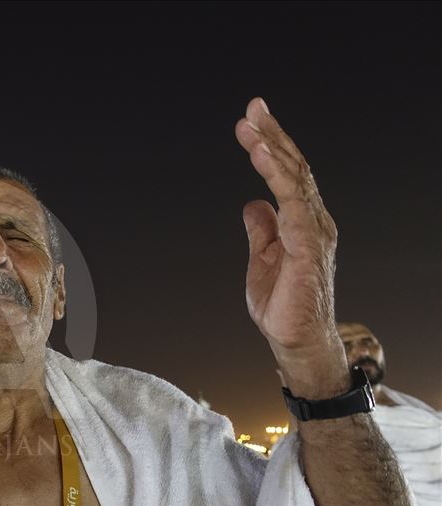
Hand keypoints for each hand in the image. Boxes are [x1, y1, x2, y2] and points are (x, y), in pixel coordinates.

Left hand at [235, 99, 348, 397]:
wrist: (293, 339)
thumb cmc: (281, 304)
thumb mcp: (262, 258)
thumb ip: (261, 230)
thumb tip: (253, 202)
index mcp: (301, 220)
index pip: (288, 174)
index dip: (271, 145)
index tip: (250, 120)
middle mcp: (313, 219)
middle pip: (294, 167)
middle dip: (272, 135)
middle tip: (252, 107)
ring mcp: (313, 231)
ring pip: (295, 180)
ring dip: (272, 150)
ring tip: (251, 127)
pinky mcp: (308, 246)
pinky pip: (294, 204)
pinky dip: (279, 178)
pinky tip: (263, 158)